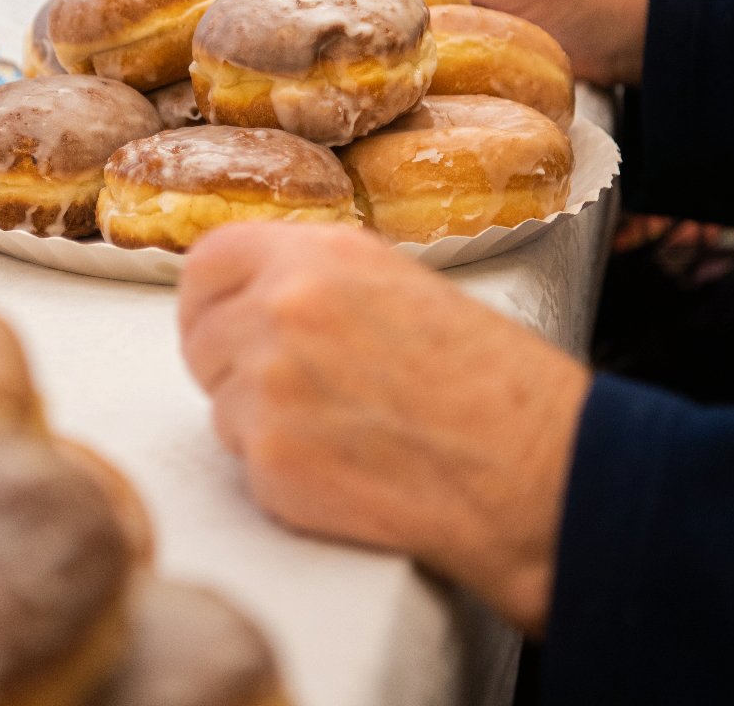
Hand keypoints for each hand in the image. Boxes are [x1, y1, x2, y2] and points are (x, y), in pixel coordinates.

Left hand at [179, 224, 589, 634]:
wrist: (532, 468)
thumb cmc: (491, 384)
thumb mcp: (400, 288)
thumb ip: (317, 283)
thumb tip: (255, 298)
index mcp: (318, 254)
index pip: (208, 262)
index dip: (211, 300)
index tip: (221, 323)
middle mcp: (283, 308)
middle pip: (201, 339)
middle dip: (233, 369)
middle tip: (299, 395)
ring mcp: (270, 385)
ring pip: (221, 407)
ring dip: (264, 427)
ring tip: (347, 433)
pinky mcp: (272, 460)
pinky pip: (247, 467)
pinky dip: (286, 478)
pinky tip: (350, 471)